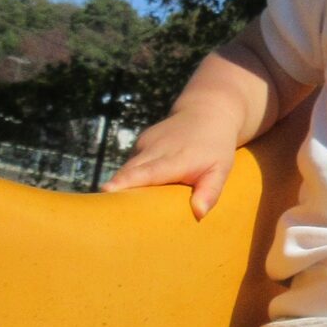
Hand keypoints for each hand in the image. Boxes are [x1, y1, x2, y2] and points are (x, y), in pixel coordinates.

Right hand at [105, 100, 239, 215]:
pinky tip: (132, 193)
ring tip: (115, 210)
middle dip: (114, 192)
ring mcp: (145, 144)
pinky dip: (129, 179)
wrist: (206, 113)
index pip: (146, 172)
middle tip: (105, 214)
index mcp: (174, 159)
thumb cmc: (215, 148)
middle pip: (127, 173)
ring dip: (121, 188)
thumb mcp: (220, 170)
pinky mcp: (140, 144)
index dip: (126, 182)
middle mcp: (154, 149)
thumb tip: (199, 213)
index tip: (107, 190)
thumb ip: (210, 191)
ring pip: (126, 170)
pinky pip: (130, 166)